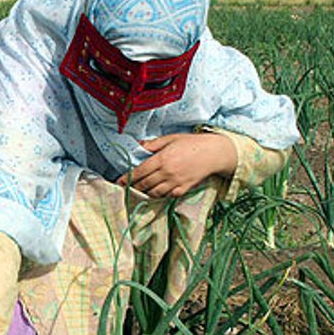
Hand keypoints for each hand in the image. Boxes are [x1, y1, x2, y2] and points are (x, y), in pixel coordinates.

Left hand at [118, 132, 235, 197]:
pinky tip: (155, 191)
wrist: (214, 153)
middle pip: (144, 184)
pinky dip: (158, 195)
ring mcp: (175, 182)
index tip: (119, 181)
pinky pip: (166, 196)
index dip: (127, 178)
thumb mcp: (171, 138)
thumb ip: (153, 144)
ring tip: (139, 190)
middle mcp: (167, 172)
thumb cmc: (192, 143)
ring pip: (154, 193)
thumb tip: (139, 146)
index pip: (140, 171)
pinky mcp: (183, 189)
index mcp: (162, 158)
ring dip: (144, 192)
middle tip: (127, 187)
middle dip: (133, 187)